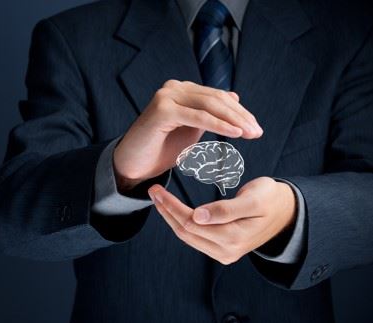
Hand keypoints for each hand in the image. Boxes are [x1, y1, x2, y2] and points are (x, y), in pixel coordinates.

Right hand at [113, 80, 262, 191]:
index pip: (217, 97)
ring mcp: (166, 97)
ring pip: (209, 105)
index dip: (239, 111)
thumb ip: (209, 113)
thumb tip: (234, 95)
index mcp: (181, 91)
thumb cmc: (160, 150)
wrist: (133, 165)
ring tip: (250, 134)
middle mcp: (173, 88)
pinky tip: (235, 134)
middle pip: (216, 99)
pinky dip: (218, 125)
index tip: (255, 128)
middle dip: (240, 116)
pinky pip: (197, 117)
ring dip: (234, 120)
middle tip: (257, 132)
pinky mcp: (162, 110)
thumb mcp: (191, 129)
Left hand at [147, 177, 295, 264]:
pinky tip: (173, 211)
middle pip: (185, 231)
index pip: (191, 223)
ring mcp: (224, 254)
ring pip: (187, 236)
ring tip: (158, 198)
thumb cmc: (271, 199)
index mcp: (233, 238)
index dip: (172, 206)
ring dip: (170, 217)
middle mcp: (226, 251)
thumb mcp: (253, 199)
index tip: (158, 190)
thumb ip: (226, 209)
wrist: (286, 212)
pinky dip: (181, 224)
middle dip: (166, 211)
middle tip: (153, 190)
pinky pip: (195, 238)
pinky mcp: (222, 251)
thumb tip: (198, 216)